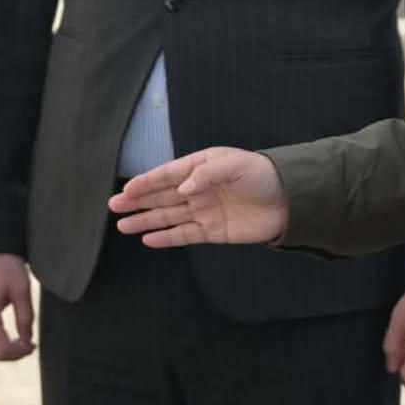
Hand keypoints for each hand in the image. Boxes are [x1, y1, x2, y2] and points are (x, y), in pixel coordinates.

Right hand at [0, 253, 34, 360]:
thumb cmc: (4, 261)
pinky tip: (4, 328)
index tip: (33, 345)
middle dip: (9, 354)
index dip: (19, 353)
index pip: (1, 349)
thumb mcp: (21, 289)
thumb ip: (25, 318)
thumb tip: (28, 340)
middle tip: (28, 345)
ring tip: (18, 339)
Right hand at [109, 147, 287, 245]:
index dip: (146, 183)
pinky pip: (185, 234)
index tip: (126, 190)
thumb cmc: (264, 175)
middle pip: (162, 196)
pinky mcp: (213, 231)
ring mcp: (204, 211)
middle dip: (138, 201)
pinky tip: (149, 239)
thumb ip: (207, 174)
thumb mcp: (236, 165)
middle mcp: (199, 189)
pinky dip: (166, 237)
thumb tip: (183, 189)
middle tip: (113, 207)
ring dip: (146, 221)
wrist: (291, 200)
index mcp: (202, 167)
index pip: (168, 175)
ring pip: (168, 216)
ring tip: (123, 226)